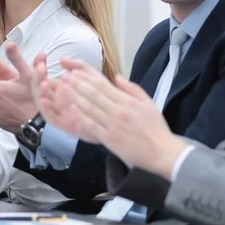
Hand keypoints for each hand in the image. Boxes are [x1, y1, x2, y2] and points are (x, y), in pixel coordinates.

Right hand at [32, 56, 100, 143]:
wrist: (109, 120)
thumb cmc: (99, 98)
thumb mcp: (90, 76)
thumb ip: (77, 66)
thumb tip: (61, 59)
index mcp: (58, 87)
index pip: (42, 75)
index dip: (39, 65)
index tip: (42, 55)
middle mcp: (55, 99)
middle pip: (38, 87)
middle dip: (37, 77)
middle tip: (41, 67)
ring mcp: (57, 111)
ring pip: (41, 102)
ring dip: (39, 93)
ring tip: (44, 83)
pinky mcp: (61, 124)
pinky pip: (51, 118)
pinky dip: (47, 110)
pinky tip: (47, 101)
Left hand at [57, 59, 187, 179]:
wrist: (162, 152)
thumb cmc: (155, 128)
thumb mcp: (148, 103)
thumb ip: (132, 88)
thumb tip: (116, 76)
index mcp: (127, 102)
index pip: (103, 86)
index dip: (86, 78)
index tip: (74, 72)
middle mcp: (118, 111)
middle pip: (93, 94)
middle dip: (76, 84)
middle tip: (63, 77)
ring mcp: (112, 125)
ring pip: (90, 108)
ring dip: (75, 97)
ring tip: (63, 89)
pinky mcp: (109, 138)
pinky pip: (92, 125)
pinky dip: (81, 116)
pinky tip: (71, 109)